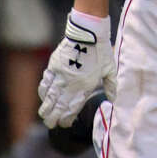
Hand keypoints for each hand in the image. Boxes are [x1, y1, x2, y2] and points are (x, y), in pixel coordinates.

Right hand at [38, 11, 115, 127]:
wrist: (87, 33)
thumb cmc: (101, 51)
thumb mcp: (110, 69)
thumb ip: (112, 86)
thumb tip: (114, 100)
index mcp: (84, 87)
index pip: (72, 108)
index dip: (67, 118)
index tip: (66, 123)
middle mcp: (69, 84)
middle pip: (57, 106)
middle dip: (53, 118)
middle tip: (51, 124)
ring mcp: (59, 76)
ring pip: (48, 97)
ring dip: (45, 107)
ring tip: (44, 115)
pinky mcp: (53, 66)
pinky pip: (44, 82)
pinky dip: (42, 91)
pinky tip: (43, 96)